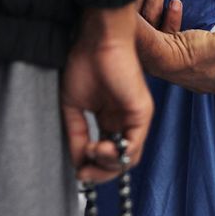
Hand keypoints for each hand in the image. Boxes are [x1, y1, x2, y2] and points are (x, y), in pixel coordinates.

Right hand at [61, 5, 153, 183]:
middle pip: (121, 162)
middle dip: (101, 174)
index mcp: (109, 119)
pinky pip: (135, 145)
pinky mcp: (142, 111)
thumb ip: (76, 136)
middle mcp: (124, 121)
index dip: (92, 168)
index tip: (77, 172)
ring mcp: (135, 117)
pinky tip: (99, 148)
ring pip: (129, 158)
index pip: (107, 155)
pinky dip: (116, 155)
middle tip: (83, 174)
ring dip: (107, 165)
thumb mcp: (72, 108)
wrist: (95, 41)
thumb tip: (79, 164)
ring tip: (92, 152)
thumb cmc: (83, 65)